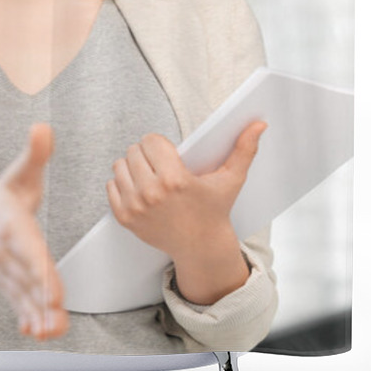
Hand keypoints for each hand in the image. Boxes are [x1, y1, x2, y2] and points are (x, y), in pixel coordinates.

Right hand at [0, 124, 68, 339]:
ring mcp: (4, 269)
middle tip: (56, 318)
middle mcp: (4, 250)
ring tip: (53, 332)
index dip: (39, 269)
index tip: (53, 290)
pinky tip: (40, 332)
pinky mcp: (7, 280)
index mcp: (10, 223)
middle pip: (25, 277)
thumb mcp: (22, 171)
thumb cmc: (7, 192)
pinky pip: (17, 302)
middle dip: (40, 299)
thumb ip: (35, 153)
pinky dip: (28, 318)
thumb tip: (42, 128)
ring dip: (37, 314)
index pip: (27, 248)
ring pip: (22, 295)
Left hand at [106, 122, 266, 262]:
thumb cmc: (215, 208)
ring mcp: (135, 207)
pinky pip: (111, 186)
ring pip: (120, 166)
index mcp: (175, 179)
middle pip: (134, 151)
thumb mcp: (230, 178)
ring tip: (149, 175)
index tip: (168, 153)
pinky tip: (139, 189)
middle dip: (146, 154)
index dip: (160, 143)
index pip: (151, 140)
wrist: (200, 247)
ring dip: (132, 167)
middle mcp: (152, 193)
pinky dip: (122, 185)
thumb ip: (244, 148)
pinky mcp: (125, 218)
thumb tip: (260, 123)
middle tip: (160, 164)